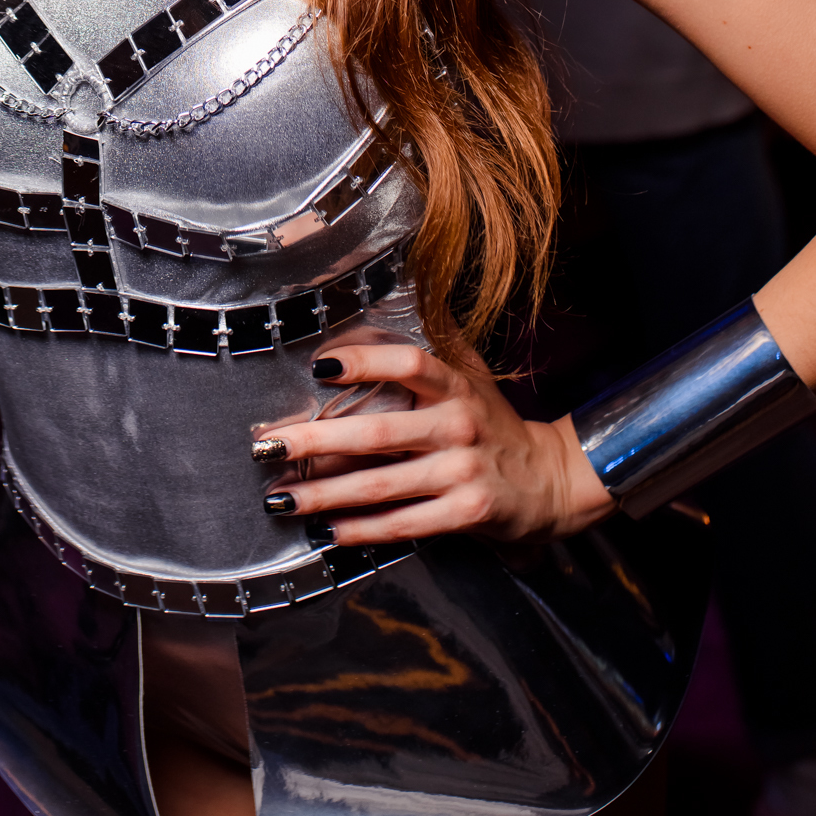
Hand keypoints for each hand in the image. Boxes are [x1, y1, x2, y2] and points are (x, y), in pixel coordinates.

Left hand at [253, 342, 615, 546]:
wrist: (548, 482)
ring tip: (279, 496)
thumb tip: (403, 285)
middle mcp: (458, 426)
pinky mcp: (466, 514)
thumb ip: (436, 340)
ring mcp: (462, 473)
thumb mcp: (472, 375)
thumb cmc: (493, 423)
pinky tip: (326, 530)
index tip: (317, 365)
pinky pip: (403, 524)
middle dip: (315, 441)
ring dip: (324, 494)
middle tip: (266, 446)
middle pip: (377, 433)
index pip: (410, 364)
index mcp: (455, 387)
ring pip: (381, 485)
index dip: (365, 362)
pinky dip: (361, 530)